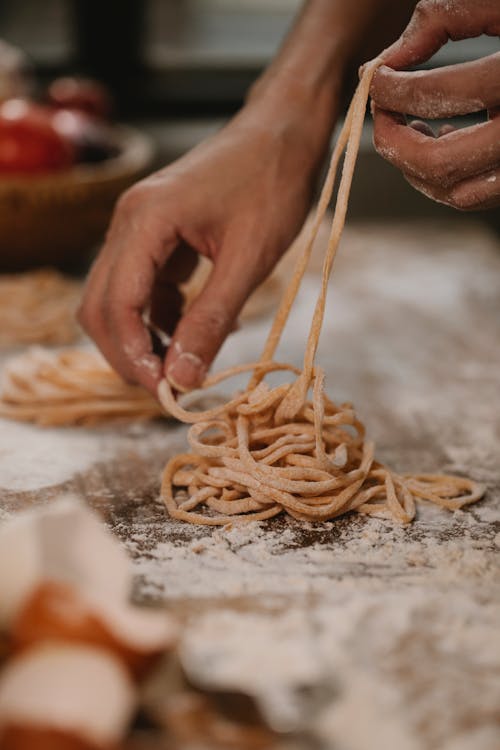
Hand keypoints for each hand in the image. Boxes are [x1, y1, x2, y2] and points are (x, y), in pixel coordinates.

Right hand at [78, 109, 325, 394]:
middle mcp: (128, 222)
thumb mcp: (248, 259)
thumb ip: (212, 318)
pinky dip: (161, 316)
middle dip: (130, 353)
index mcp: (145, 221)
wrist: (283, 133)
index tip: (166, 391)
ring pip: (117, 298)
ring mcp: (138, 226)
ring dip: (143, 337)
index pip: (116, 305)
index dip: (134, 355)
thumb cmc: (272, 184)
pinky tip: (196, 327)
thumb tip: (183, 378)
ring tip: (185, 364)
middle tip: (169, 387)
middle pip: (103, 305)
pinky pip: (143, 286)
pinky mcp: (155, 233)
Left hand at [370, 0, 499, 209]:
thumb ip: (449, 16)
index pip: (446, 94)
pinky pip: (473, 196)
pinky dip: (441, 178)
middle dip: (395, 142)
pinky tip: (438, 137)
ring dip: (414, 167)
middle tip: (380, 114)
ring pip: (456, 193)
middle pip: (442, 162)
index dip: (397, 88)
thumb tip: (390, 58)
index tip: (375, 77)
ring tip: (406, 126)